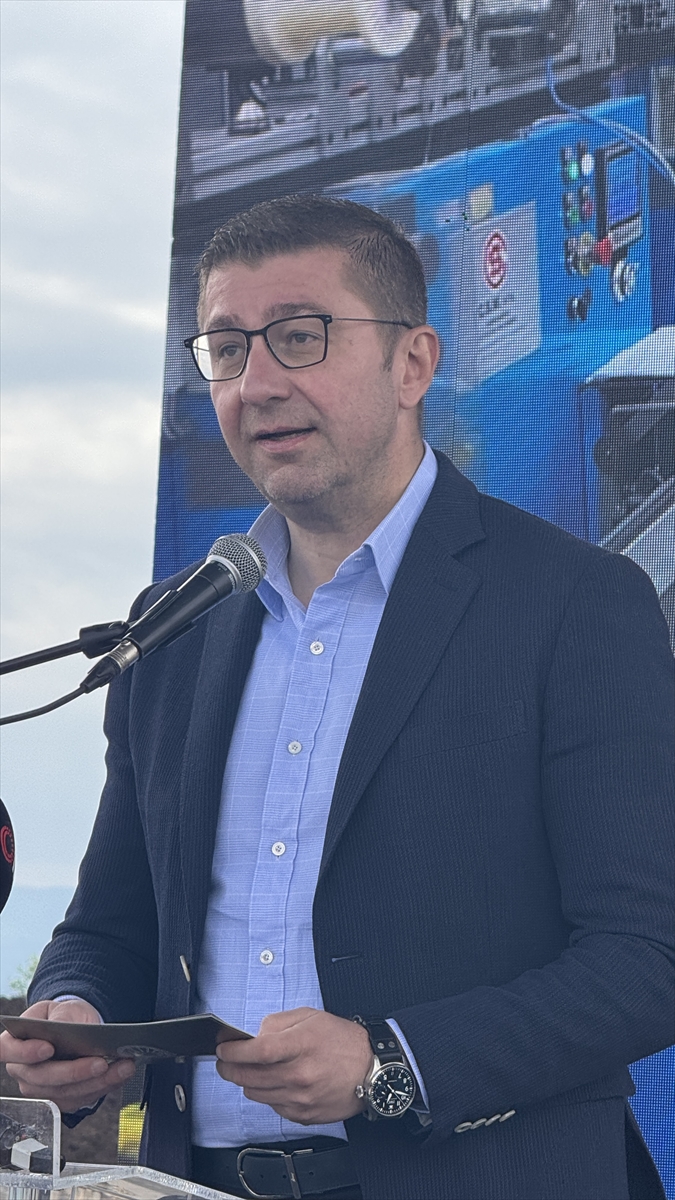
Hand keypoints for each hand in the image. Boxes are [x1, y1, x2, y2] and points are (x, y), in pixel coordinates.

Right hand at [0, 999, 135, 1112]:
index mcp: (14, 1043)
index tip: (48, 1048)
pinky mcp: (61, 1099)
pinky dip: (103, 1087)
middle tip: (101, 1062)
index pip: (5, 1050)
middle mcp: (23, 1070)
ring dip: (97, 1082)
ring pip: (64, 1093)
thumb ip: (61, 1018)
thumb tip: (64, 1028)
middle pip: (42, 1077)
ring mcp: (41, 1089)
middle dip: (75, 1072)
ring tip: (122, 1066)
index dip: (24, 1052)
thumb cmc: (65, 1017)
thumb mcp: (63, 1009)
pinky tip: (120, 1074)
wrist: (78, 1027)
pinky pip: (80, 1099)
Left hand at [216, 1007, 372, 1124]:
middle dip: (229, 1068)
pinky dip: (268, 1095)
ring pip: (256, 1094)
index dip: (233, 1051)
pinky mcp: (303, 1115)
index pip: (256, 1051)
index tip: (222, 1048)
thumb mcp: (311, 1017)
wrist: (371, 1070)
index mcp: (301, 1046)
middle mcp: (299, 1075)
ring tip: (252, 1070)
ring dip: (247, 1082)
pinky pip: (272, 1106)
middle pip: (249, 1077)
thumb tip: (254, 1035)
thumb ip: (278, 1023)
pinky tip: (276, 1083)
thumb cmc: (344, 1041)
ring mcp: (300, 1099)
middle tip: (225, 1061)